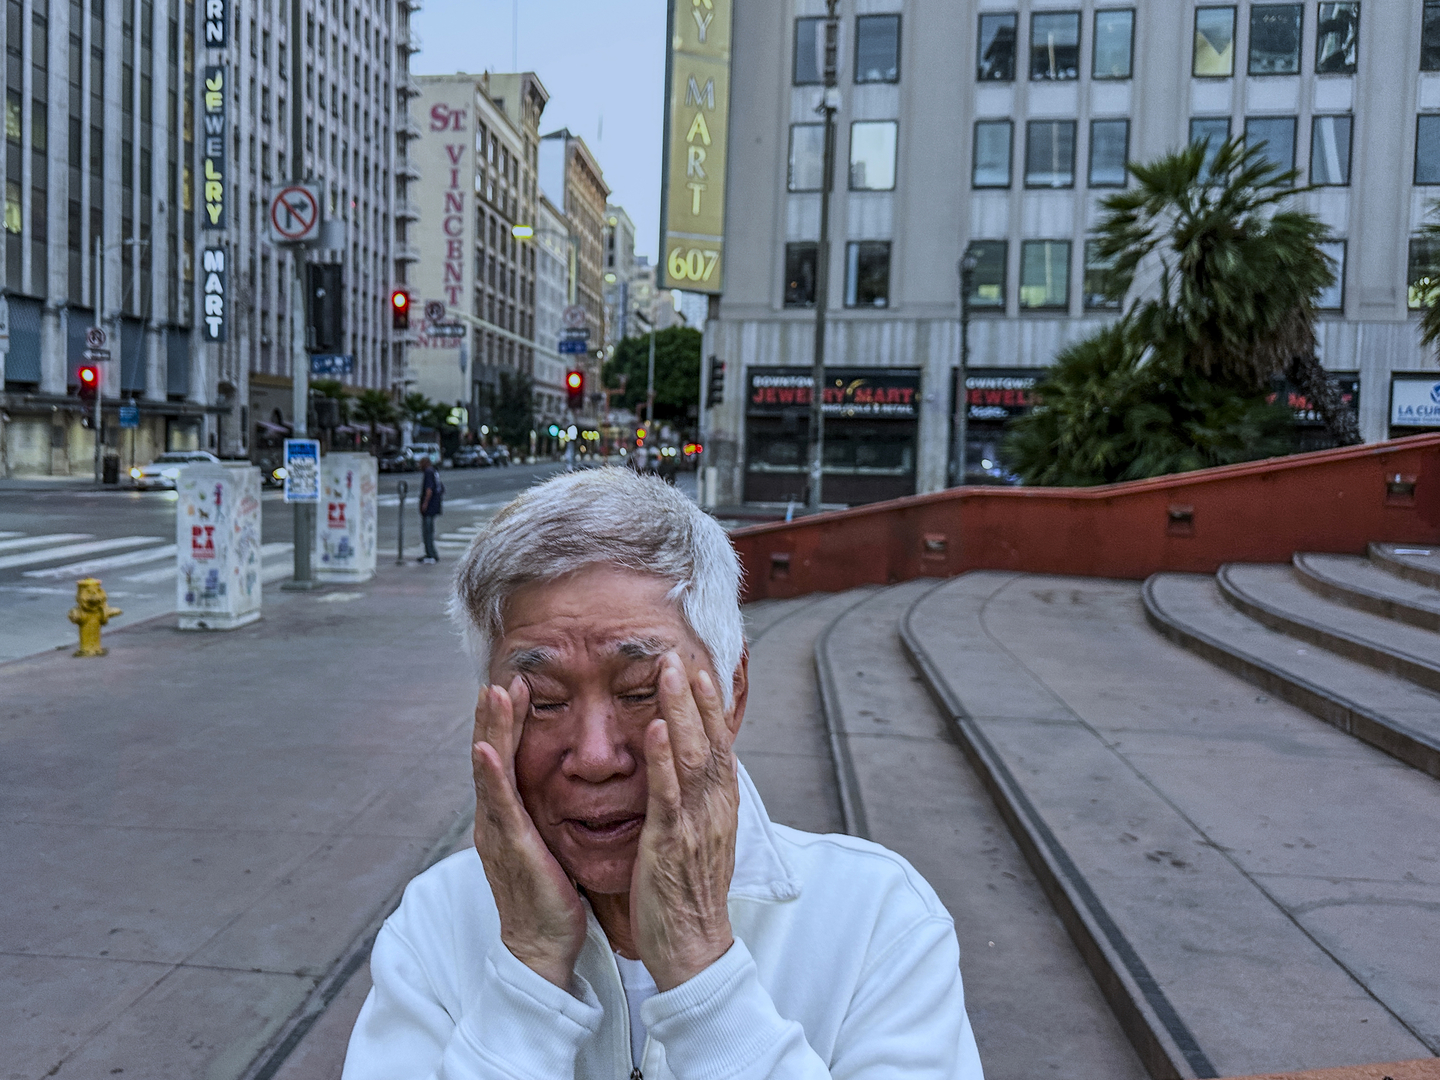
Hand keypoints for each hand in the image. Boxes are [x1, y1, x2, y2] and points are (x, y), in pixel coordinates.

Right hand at [472, 677, 587, 987]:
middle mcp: (496, 818)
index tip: (519, 684)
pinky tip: (486, 749)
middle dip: (495, 715)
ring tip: (492, 692)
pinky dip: (490, 775)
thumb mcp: (549, 842)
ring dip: (490, 729)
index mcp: (508, 815)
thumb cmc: (551, 895)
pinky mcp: (510, 849)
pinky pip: (499, 807)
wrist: (543, 945)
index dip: (510, 721)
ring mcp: (498, 832)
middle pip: (493, 754)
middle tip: (500, 675)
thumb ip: (547, 811)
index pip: (508, 758)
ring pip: (490, 771)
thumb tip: (562, 782)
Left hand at [631, 654, 739, 990]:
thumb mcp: (701, 839)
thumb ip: (698, 803)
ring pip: (693, 756)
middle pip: (711, 739)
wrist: (695, 948)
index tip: (700, 669)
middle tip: (680, 654)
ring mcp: (696, 824)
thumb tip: (695, 773)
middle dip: (696, 695)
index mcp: (721, 807)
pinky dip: (662, 757)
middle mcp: (715, 808)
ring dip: (681, 710)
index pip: (721, 745)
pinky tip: (654, 728)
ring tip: (669, 673)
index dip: (712, 706)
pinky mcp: (672, 843)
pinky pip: (668, 793)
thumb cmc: (690, 895)